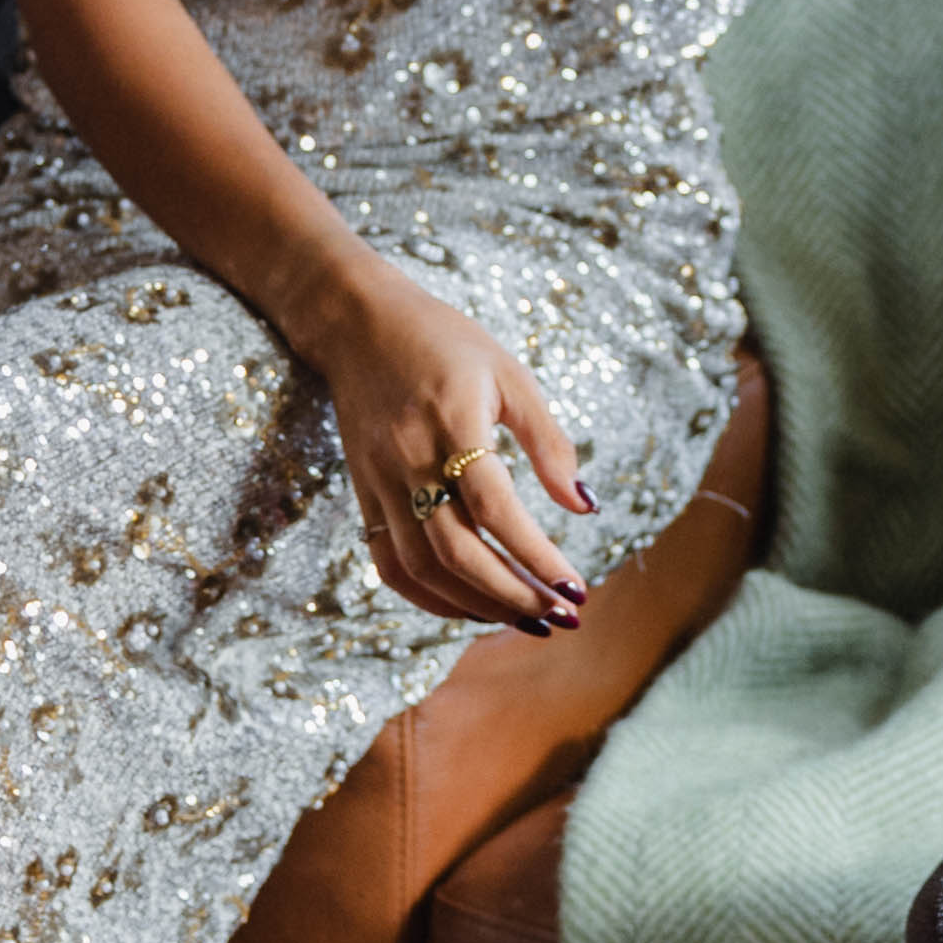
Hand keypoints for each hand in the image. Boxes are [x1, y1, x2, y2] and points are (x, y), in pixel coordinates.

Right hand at [304, 265, 591, 631]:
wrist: (357, 324)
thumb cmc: (443, 341)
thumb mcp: (510, 373)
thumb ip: (550, 441)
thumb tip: (585, 506)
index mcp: (452, 422)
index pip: (494, 508)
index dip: (537, 555)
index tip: (577, 588)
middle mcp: (409, 459)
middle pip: (456, 551)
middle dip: (513, 595)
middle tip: (560, 616)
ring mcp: (380, 481)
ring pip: (422, 568)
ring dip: (476, 605)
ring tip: (526, 619)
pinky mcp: (364, 495)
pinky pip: (391, 564)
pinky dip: (429, 598)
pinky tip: (470, 608)